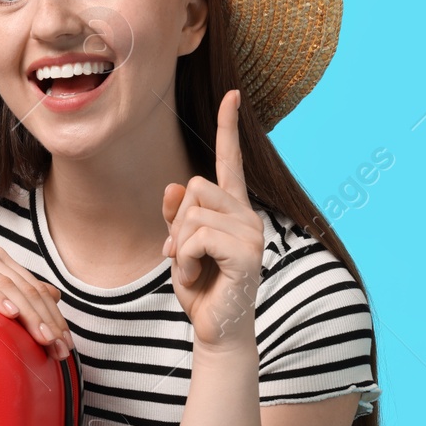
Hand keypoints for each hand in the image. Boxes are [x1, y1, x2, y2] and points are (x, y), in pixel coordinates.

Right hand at [0, 237, 73, 360]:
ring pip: (10, 288)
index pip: (36, 290)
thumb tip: (50, 294)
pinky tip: (11, 314)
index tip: (68, 346)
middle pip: (29, 290)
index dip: (55, 318)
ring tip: (46, 339)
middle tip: (64, 351)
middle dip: (50, 322)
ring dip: (31, 315)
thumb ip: (9, 286)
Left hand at [161, 89, 264, 350]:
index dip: (229, 127)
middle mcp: (248, 216)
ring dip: (179, 246)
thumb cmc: (201, 289)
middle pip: (196, 187)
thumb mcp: (180, 247)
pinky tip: (195, 277)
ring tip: (192, 270)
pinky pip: (197, 237)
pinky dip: (184, 259)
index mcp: (233, 210)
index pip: (230, 161)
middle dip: (178, 222)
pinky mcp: (246, 254)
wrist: (216, 330)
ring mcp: (251, 234)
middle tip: (184, 256)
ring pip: (193, 213)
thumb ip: (178, 217)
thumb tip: (174, 185)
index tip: (233, 94)